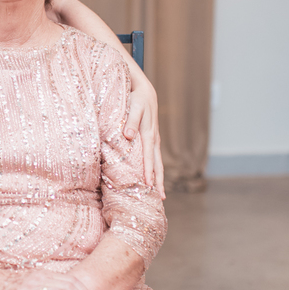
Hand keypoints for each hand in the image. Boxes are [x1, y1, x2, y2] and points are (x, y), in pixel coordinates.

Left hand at [125, 74, 164, 198]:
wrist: (144, 90)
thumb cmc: (136, 98)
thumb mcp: (133, 106)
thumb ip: (130, 121)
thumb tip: (128, 136)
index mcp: (149, 134)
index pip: (149, 157)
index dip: (148, 172)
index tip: (149, 186)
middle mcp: (154, 139)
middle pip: (158, 164)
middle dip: (158, 181)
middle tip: (161, 199)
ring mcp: (154, 139)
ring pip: (157, 162)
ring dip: (158, 178)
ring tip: (159, 194)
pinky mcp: (151, 138)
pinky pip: (153, 157)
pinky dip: (154, 168)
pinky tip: (152, 177)